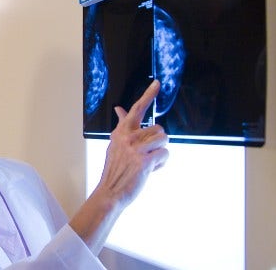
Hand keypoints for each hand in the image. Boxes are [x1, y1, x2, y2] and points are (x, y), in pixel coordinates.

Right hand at [98, 80, 168, 208]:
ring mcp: (135, 149)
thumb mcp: (115, 145)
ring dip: (161, 153)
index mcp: (121, 133)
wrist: (110, 192)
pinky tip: (151, 169)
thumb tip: (120, 109)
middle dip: (159, 143)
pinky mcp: (144, 161)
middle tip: (147, 155)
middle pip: (158, 129)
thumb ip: (121, 126)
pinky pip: (165, 155)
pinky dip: (162, 163)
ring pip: (164, 141)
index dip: (148, 95)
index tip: (157, 83)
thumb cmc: (115, 170)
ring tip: (149, 162)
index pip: (136, 109)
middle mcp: (127, 138)